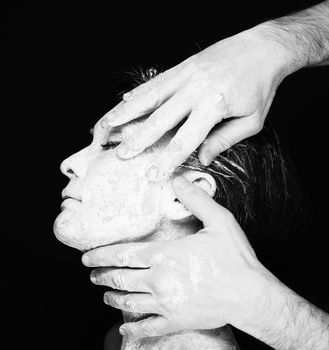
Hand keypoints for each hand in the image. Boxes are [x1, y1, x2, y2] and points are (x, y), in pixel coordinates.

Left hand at [82, 176, 277, 337]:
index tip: (87, 257)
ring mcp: (165, 303)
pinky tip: (124, 328)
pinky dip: (132, 328)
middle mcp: (159, 279)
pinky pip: (147, 327)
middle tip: (91, 273)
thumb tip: (177, 179)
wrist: (251, 295)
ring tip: (105, 294)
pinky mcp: (176, 320)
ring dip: (112, 297)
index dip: (101, 255)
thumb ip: (195, 199)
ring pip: (128, 302)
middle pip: (120, 278)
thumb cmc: (234, 258)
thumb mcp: (218, 220)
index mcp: (164, 255)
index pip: (122, 254)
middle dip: (101, 275)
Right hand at [104, 26, 290, 178]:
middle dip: (139, 138)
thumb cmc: (260, 85)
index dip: (168, 159)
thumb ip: (225, 140)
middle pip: (160, 118)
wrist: (264, 48)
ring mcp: (186, 74)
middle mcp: (195, 88)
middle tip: (122, 153)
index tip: (154, 173)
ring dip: (127, 112)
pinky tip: (125, 101)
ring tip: (108, 124)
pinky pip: (156, 81)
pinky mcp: (183, 66)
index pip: (185, 139)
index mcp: (215, 104)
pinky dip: (139, 93)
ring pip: (150, 96)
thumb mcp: (252, 120)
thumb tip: (202, 158)